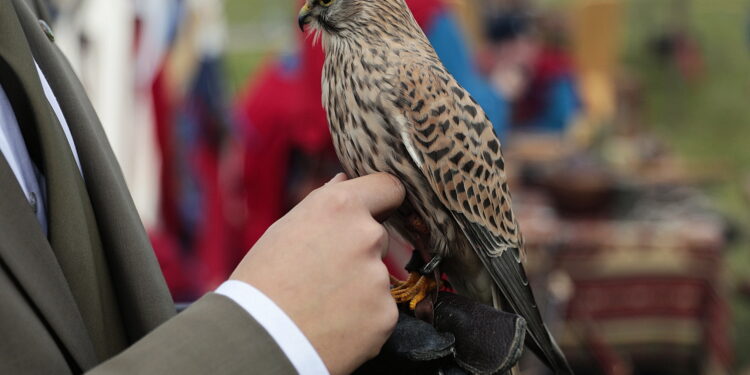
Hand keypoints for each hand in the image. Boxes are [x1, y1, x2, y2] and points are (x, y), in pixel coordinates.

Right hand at [230, 173, 404, 374]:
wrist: (257, 342)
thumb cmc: (261, 282)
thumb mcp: (284, 231)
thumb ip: (322, 205)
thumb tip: (344, 181)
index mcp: (340, 206)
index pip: (389, 187)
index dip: (382, 200)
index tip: (378, 211)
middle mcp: (366, 234)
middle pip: (380, 236)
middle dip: (360, 251)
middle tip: (324, 272)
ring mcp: (378, 276)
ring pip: (378, 276)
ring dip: (360, 287)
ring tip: (323, 302)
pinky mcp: (386, 313)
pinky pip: (380, 309)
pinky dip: (363, 318)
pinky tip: (334, 323)